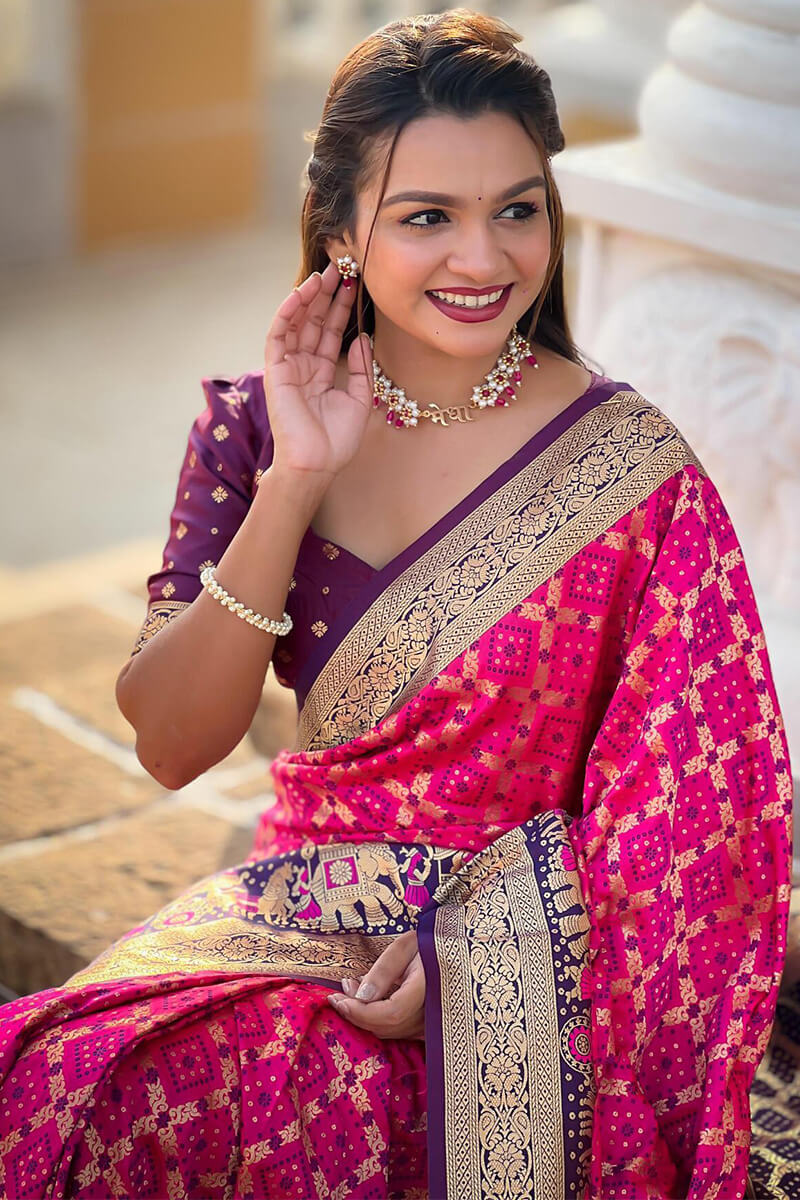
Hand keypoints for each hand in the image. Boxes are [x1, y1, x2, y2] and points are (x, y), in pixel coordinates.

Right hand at [263, 260, 372, 478]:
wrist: (316, 464)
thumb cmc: (337, 441)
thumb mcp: (361, 400)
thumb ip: (362, 369)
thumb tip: (362, 338)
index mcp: (322, 373)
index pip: (331, 332)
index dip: (341, 308)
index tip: (355, 285)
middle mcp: (304, 366)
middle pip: (314, 322)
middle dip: (327, 295)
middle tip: (342, 267)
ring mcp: (289, 367)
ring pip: (297, 323)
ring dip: (309, 297)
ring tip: (326, 273)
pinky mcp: (275, 371)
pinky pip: (279, 335)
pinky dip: (288, 312)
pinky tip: (302, 293)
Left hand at [327, 930, 424, 1040]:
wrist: (452, 952)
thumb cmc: (428, 943)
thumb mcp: (404, 947)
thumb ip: (383, 971)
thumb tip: (360, 997)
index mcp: (428, 989)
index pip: (391, 1013)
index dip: (361, 1011)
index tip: (337, 998)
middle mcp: (433, 1013)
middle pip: (387, 1026)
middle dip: (357, 1013)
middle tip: (340, 992)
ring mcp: (432, 1024)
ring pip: (390, 1032)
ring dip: (365, 1017)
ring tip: (353, 990)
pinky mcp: (428, 1029)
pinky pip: (397, 1032)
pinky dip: (378, 1021)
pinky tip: (369, 1003)